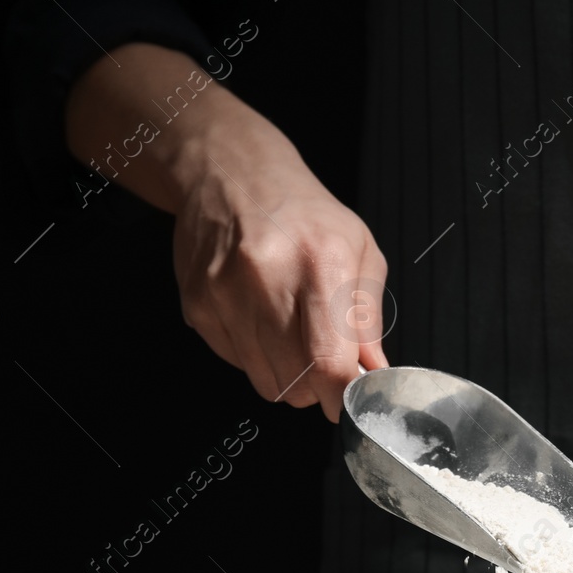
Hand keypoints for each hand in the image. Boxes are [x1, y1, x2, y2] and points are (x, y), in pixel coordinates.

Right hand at [168, 108, 387, 419]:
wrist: (230, 173)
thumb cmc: (304, 212)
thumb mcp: (359, 250)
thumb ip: (367, 317)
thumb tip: (374, 373)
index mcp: (322, 265)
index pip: (329, 364)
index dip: (342, 396)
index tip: (348, 400)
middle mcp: (268, 279)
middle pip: (296, 382)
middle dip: (317, 386)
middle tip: (322, 360)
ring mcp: (225, 294)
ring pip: (265, 381)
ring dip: (286, 374)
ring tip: (290, 332)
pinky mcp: (198, 305)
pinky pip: (236, 363)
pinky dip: (254, 355)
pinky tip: (259, 318)